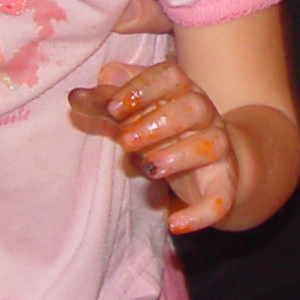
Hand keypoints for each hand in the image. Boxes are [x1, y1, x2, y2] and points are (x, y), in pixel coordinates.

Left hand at [70, 60, 236, 233]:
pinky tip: (174, 224)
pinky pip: (222, 196)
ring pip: (211, 144)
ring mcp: (218, 148)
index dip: (142, 88)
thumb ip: (104, 105)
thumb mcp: (132, 114)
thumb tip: (76, 95)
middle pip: (194, 107)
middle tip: (125, 141)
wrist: (211, 161)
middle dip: (158, 122)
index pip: (169, 75)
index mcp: (180, 90)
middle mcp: (204, 115)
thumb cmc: (162, 129)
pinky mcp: (223, 183)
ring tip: (148, 167)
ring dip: (179, 155)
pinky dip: (201, 212)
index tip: (112, 108)